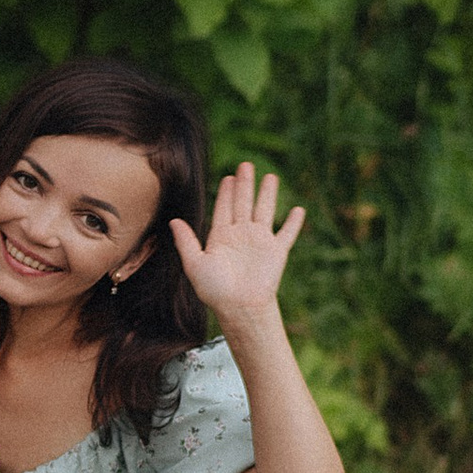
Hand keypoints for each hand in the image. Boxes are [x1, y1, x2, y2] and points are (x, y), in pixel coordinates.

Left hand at [172, 159, 306, 333]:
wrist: (239, 307)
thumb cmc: (215, 290)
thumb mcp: (195, 263)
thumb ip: (186, 241)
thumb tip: (174, 220)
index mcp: (221, 237)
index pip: (225, 209)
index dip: (227, 193)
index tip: (229, 176)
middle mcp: (241, 236)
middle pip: (244, 204)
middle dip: (245, 185)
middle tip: (246, 165)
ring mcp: (260, 242)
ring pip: (265, 211)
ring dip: (267, 194)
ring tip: (270, 177)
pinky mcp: (276, 251)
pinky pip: (287, 233)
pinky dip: (293, 222)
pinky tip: (298, 209)